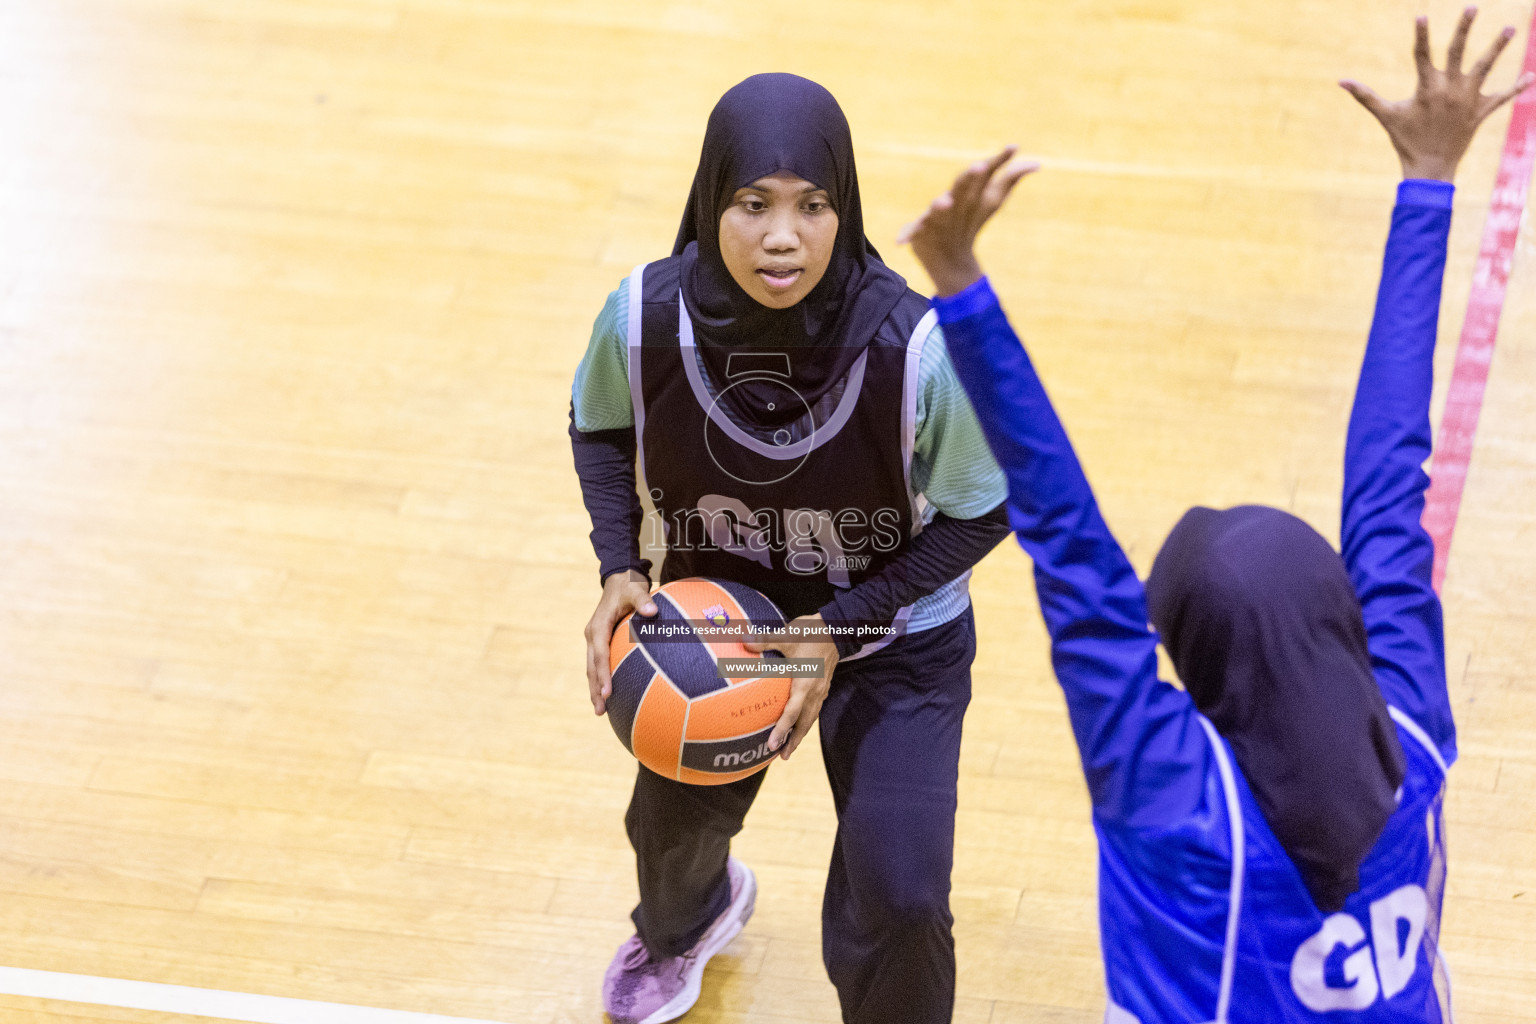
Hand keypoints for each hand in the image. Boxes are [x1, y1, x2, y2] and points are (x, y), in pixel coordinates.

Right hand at [584, 569, 656, 714]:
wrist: (618, 578)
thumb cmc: (628, 585)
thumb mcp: (636, 589)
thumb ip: (644, 600)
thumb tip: (653, 611)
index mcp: (598, 626)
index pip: (600, 655)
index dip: (603, 674)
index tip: (607, 692)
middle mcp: (592, 635)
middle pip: (592, 667)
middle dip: (595, 689)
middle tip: (600, 710)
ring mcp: (595, 639)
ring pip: (592, 668)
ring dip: (595, 689)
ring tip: (601, 711)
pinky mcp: (600, 641)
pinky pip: (600, 664)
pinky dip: (602, 679)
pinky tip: (610, 695)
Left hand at [745, 614, 839, 759]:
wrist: (838, 628)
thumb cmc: (812, 632)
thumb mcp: (787, 635)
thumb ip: (764, 640)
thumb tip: (743, 641)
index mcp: (805, 683)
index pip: (792, 712)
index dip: (781, 730)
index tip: (771, 745)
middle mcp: (815, 691)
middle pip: (804, 723)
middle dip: (793, 741)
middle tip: (781, 757)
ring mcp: (821, 690)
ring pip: (811, 718)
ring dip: (800, 734)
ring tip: (789, 748)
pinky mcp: (824, 686)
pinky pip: (814, 709)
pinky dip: (805, 721)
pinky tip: (798, 724)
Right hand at [898, 146, 1039, 296]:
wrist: (949, 255)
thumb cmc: (969, 218)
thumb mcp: (991, 200)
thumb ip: (1010, 179)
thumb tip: (1037, 164)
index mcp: (971, 192)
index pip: (986, 173)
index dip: (999, 161)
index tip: (1013, 148)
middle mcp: (953, 200)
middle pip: (962, 187)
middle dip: (969, 178)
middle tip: (980, 167)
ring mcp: (935, 215)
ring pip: (938, 210)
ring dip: (940, 206)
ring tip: (944, 203)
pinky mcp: (919, 232)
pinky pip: (913, 232)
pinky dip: (906, 235)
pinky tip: (899, 241)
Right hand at [1341, 8, 1533, 182]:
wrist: (1430, 168)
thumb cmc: (1406, 140)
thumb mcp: (1386, 116)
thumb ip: (1365, 96)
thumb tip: (1340, 81)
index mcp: (1427, 89)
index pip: (1422, 55)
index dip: (1422, 35)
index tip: (1422, 15)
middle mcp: (1450, 90)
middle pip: (1459, 53)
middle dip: (1465, 29)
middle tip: (1473, 8)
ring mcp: (1468, 100)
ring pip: (1485, 68)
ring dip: (1498, 48)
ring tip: (1510, 29)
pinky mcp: (1481, 112)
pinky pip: (1503, 97)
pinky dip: (1518, 87)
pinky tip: (1531, 76)